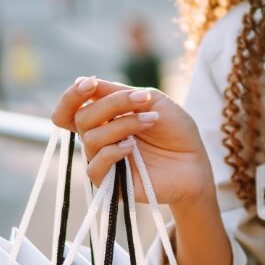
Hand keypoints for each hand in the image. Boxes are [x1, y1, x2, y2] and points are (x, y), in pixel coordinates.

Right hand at [51, 77, 213, 207]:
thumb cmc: (174, 129)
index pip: (70, 109)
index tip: (90, 83)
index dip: (72, 95)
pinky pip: (95, 167)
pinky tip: (132, 147)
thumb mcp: (150, 100)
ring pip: (91, 138)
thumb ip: (116, 92)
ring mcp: (102, 161)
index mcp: (103, 118)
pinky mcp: (109, 184)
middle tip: (143, 100)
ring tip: (151, 121)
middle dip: (112, 104)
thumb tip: (82, 80)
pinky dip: (113, 152)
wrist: (195, 161)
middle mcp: (97, 139)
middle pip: (82, 118)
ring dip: (124, 125)